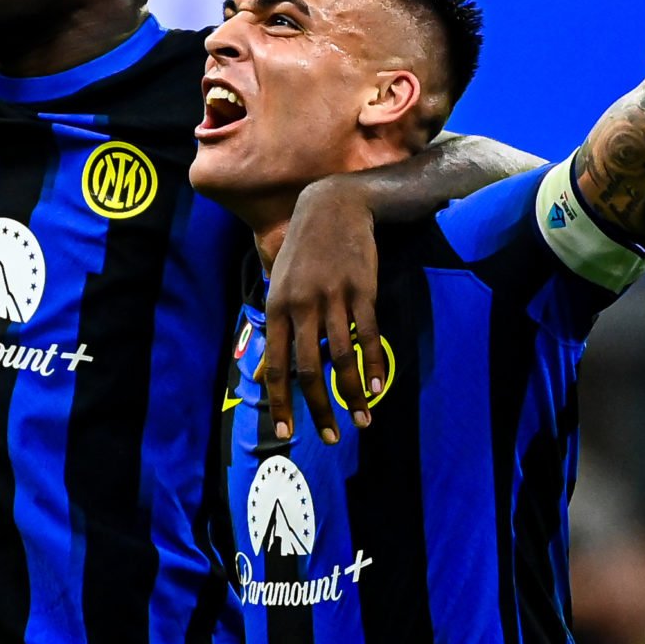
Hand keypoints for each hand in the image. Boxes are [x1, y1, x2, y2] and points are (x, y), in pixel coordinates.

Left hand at [260, 175, 387, 444]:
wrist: (332, 206)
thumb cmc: (303, 250)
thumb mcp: (280, 284)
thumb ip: (277, 328)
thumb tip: (266, 371)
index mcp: (277, 307)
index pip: (276, 364)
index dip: (280, 401)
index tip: (286, 431)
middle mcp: (302, 305)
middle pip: (309, 369)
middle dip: (319, 408)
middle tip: (331, 437)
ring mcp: (333, 297)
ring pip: (342, 358)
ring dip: (352, 394)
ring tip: (361, 420)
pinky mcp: (362, 290)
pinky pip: (366, 336)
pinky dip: (373, 364)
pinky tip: (377, 387)